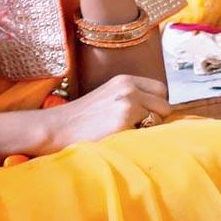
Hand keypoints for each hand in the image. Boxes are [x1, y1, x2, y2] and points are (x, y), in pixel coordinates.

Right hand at [37, 74, 169, 153]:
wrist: (56, 127)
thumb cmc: (82, 118)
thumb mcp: (109, 96)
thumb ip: (132, 97)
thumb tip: (160, 111)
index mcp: (126, 80)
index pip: (161, 89)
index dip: (156, 105)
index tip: (146, 116)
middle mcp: (129, 89)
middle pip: (164, 105)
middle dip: (157, 119)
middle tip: (138, 129)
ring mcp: (127, 105)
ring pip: (158, 120)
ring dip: (148, 130)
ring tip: (127, 134)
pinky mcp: (123, 123)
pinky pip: (146, 134)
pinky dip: (138, 140)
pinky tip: (120, 140)